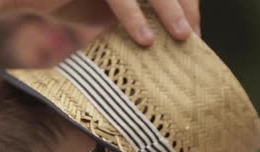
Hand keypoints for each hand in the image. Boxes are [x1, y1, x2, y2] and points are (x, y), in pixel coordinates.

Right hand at [12, 0, 200, 44]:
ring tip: (183, 37)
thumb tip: (167, 35)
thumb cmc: (65, 0)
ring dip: (169, 9)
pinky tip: (146, 40)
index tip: (194, 32)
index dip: (186, 3)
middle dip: (185, 6)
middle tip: (193, 37)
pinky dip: (134, 16)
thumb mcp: (106, 7)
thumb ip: (135, 11)